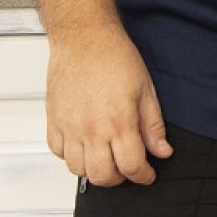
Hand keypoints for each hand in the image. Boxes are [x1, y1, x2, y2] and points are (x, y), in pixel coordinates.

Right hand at [45, 24, 171, 186]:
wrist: (84, 37)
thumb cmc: (114, 56)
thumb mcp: (146, 89)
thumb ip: (153, 125)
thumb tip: (162, 151)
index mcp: (118, 121)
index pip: (131, 166)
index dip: (143, 176)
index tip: (147, 174)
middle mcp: (91, 129)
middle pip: (103, 176)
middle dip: (119, 179)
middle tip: (128, 169)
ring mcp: (69, 127)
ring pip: (78, 170)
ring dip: (95, 170)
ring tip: (107, 158)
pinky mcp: (53, 122)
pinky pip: (58, 153)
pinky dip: (72, 157)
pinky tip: (84, 146)